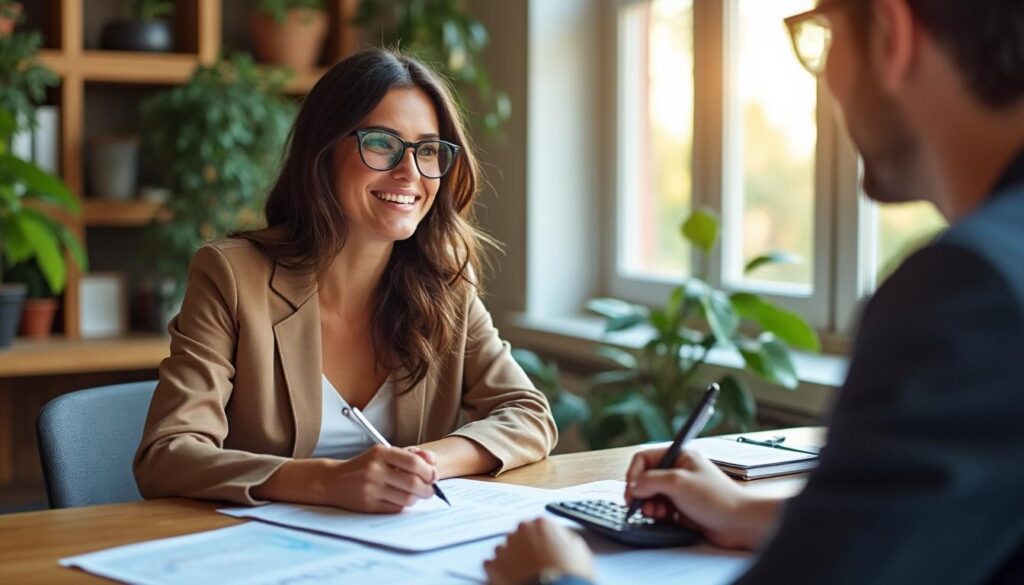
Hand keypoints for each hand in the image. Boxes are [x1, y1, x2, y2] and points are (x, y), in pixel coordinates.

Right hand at [322, 444, 436, 512]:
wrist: (334, 480)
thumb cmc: (364, 466)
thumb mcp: (383, 454)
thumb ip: (409, 455)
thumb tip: (433, 461)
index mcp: (381, 453)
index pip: (413, 462)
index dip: (428, 471)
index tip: (433, 476)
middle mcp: (375, 470)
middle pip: (413, 483)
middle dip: (427, 488)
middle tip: (430, 490)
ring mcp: (370, 488)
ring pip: (407, 498)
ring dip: (417, 498)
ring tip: (416, 495)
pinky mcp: (368, 505)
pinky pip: (396, 508)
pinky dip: (403, 505)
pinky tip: (401, 500)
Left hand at [485, 518, 594, 584]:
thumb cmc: (569, 574)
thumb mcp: (579, 550)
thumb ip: (565, 538)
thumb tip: (559, 539)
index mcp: (541, 524)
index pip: (539, 527)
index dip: (544, 542)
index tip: (547, 553)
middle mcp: (520, 531)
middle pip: (520, 537)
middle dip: (525, 549)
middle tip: (535, 566)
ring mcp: (504, 548)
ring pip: (504, 550)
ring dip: (511, 560)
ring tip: (522, 576)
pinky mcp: (492, 566)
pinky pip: (492, 566)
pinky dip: (498, 573)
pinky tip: (511, 581)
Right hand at [625, 448, 778, 549]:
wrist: (739, 524)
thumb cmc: (717, 499)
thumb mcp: (679, 483)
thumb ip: (651, 480)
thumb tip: (634, 486)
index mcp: (679, 456)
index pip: (645, 458)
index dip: (634, 473)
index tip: (632, 490)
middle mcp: (679, 471)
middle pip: (646, 478)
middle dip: (641, 493)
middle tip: (639, 505)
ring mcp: (680, 490)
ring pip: (651, 495)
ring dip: (649, 505)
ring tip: (656, 513)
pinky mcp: (682, 508)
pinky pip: (660, 509)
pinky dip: (658, 514)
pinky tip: (665, 518)